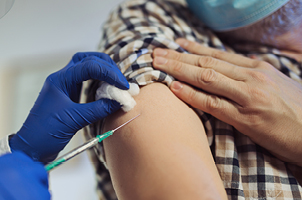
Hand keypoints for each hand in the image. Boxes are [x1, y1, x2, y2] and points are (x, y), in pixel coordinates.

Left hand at [10, 52, 128, 162]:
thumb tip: (119, 101)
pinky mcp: (67, 96)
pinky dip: (98, 83)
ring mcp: (64, 87)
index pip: (88, 66)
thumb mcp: (74, 120)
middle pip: (86, 60)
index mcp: (59, 80)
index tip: (123, 86)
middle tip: (121, 81)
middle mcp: (61, 79)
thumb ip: (98, 109)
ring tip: (116, 84)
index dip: (109, 73)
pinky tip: (107, 91)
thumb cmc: (45, 133)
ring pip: (86, 68)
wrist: (31, 148)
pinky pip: (85, 82)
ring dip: (102, 72)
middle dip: (106, 67)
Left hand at [152, 38, 301, 165]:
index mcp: (258, 68)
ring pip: (206, 78)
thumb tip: (233, 70)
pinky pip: (213, 104)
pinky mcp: (247, 118)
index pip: (218, 55)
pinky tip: (175, 89)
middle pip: (206, 63)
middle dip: (178, 57)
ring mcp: (248, 97)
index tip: (175, 45)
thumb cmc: (297, 110)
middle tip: (156, 53)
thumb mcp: (278, 84)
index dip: (193, 50)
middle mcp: (252, 78)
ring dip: (178, 70)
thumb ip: (253, 77)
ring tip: (157, 65)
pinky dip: (192, 95)